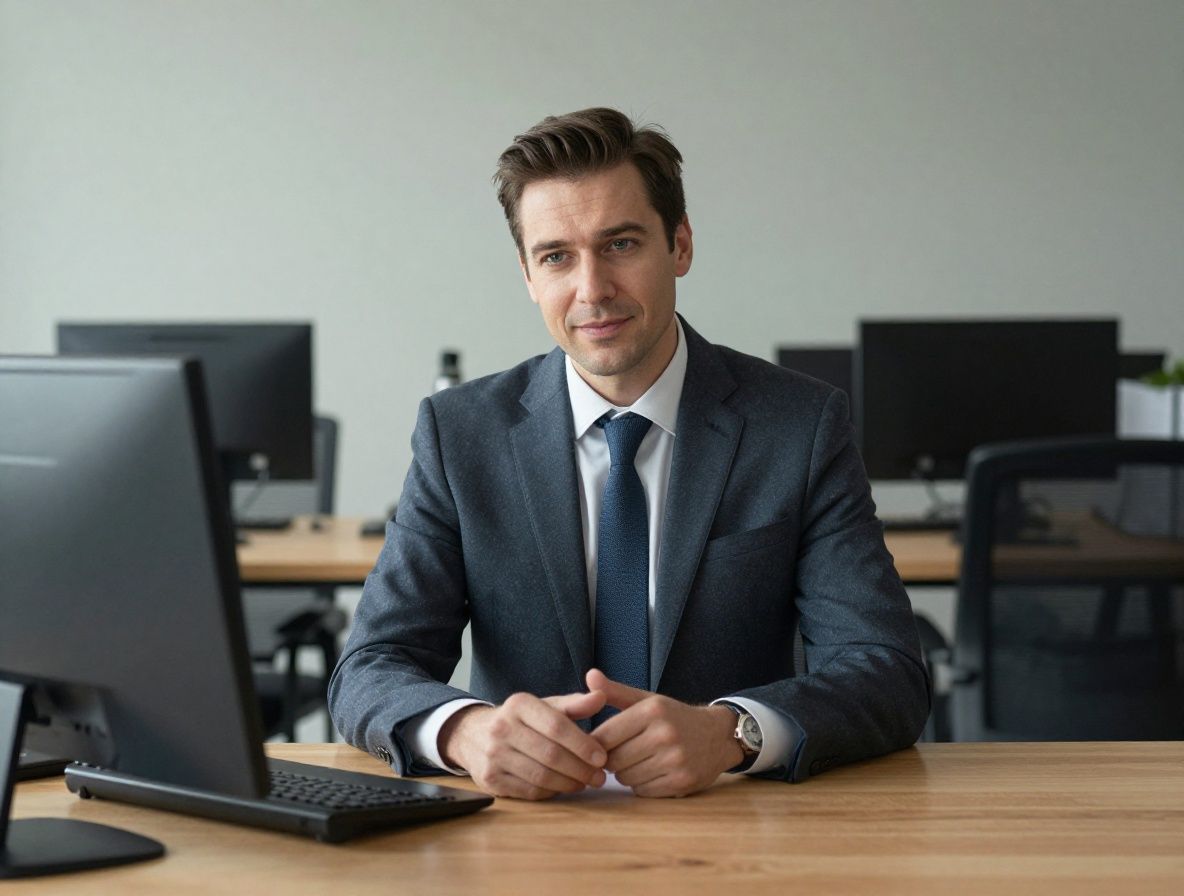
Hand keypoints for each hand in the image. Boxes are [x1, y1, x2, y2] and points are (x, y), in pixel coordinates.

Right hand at [438, 690, 607, 799]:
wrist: (473, 735)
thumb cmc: (520, 721)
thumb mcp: (544, 706)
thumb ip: (574, 704)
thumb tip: (601, 697)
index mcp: (519, 704)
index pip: (557, 726)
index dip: (583, 744)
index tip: (602, 757)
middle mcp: (502, 728)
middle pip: (551, 754)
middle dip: (580, 769)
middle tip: (599, 777)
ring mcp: (493, 755)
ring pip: (541, 776)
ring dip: (569, 783)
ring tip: (585, 782)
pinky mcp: (490, 779)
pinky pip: (529, 791)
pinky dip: (551, 792)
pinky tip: (563, 787)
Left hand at [587, 669, 744, 797]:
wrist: (717, 736)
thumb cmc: (674, 717)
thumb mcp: (648, 700)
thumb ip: (615, 691)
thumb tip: (590, 676)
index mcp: (652, 710)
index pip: (605, 735)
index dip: (597, 743)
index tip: (599, 744)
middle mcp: (665, 734)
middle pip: (613, 760)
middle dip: (611, 760)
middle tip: (618, 755)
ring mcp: (675, 760)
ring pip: (626, 777)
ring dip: (625, 773)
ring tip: (635, 762)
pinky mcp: (682, 782)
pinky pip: (643, 791)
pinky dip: (641, 785)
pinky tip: (650, 772)